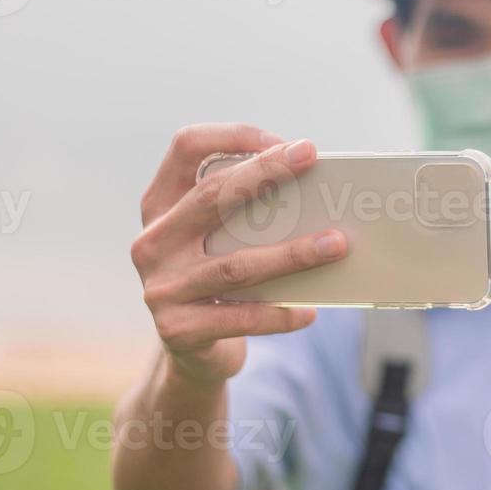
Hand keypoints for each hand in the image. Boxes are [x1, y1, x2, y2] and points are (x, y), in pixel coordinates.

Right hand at [130, 124, 348, 385]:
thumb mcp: (221, 241)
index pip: (186, 147)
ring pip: (234, 264)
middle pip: (211, 196)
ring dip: (291, 253)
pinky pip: (240, 319)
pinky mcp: (177, 330)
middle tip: (310, 158)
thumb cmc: (220, 282)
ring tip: (336, 244)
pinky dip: (280, 314)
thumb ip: (249, 215)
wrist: (193, 353)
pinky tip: (310, 311)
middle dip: (264, 172)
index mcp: (161, 206)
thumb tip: (318, 195)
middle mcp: (154, 242)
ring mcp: (161, 287)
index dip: (233, 136)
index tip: (283, 142)